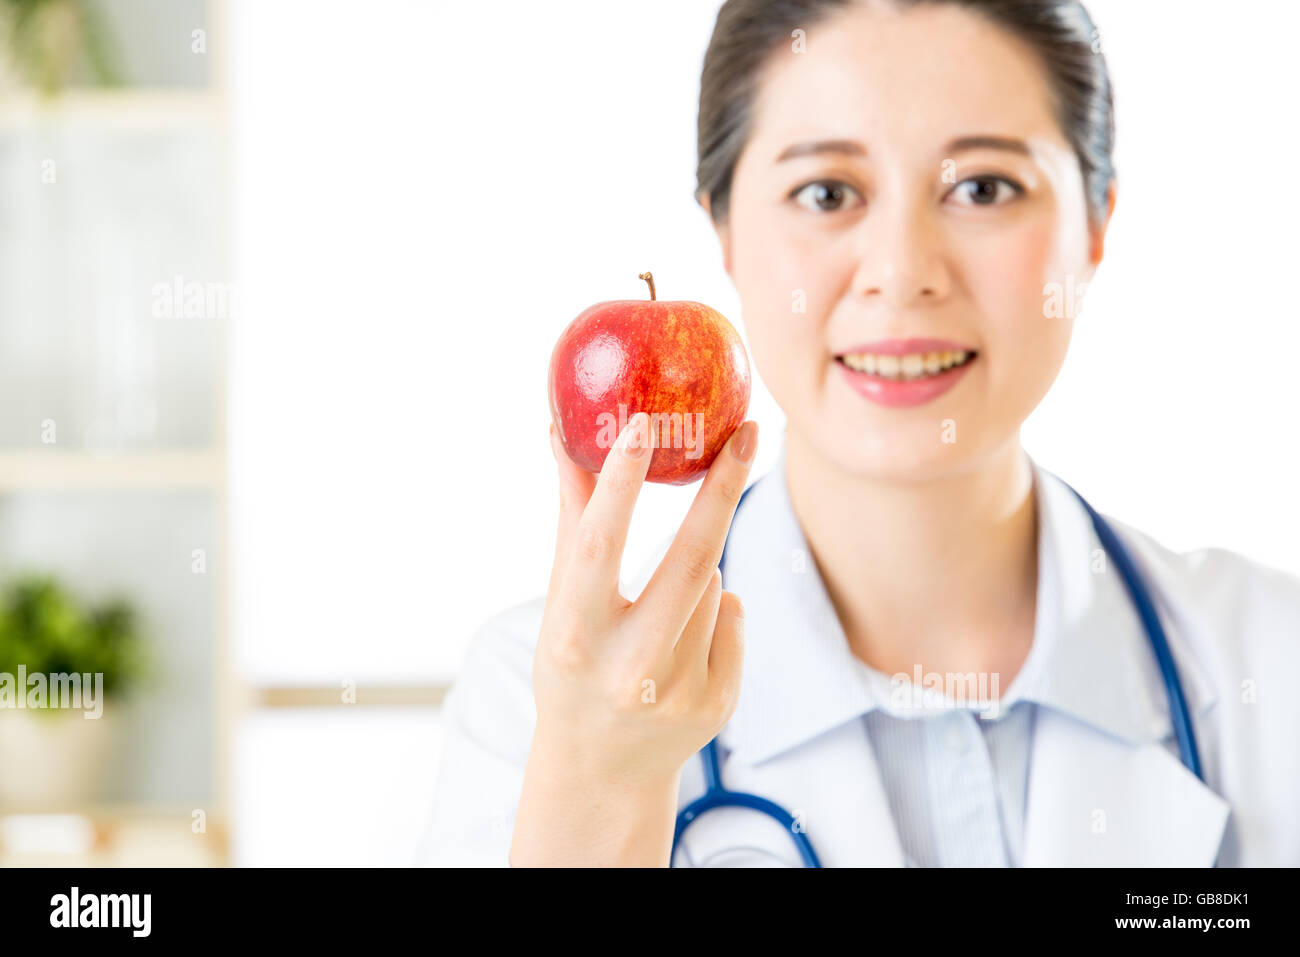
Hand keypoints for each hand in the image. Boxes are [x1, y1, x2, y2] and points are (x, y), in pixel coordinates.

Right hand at [510, 412, 756, 865]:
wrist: (602, 770)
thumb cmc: (575, 666)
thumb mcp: (561, 601)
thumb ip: (573, 520)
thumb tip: (562, 433)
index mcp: (574, 636)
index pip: (598, 545)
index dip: (620, 482)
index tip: (645, 423)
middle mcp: (627, 667)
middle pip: (691, 558)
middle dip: (723, 488)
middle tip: (750, 432)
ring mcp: (680, 690)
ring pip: (711, 584)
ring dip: (696, 570)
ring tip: (657, 609)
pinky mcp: (718, 702)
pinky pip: (731, 616)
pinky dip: (714, 610)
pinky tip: (682, 645)